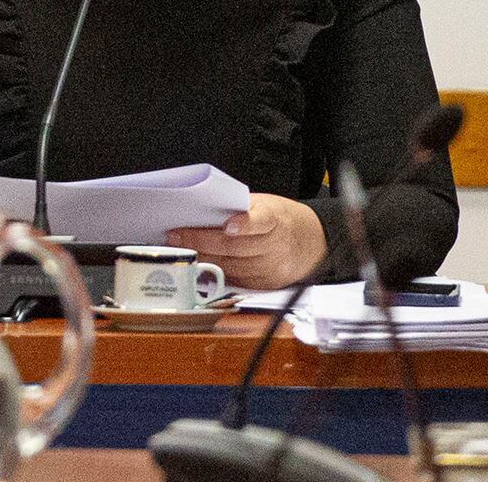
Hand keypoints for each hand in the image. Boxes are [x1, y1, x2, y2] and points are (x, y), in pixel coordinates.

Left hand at [167, 193, 326, 289]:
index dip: (244, 223)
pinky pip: (236, 279)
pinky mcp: (266, 283)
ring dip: (202, 258)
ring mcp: (271, 267)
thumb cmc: (281, 219)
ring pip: (231, 265)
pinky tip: (198, 263)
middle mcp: (275, 245)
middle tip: (176, 236)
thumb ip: (239, 208)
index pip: (260, 221)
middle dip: (201, 241)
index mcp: (275, 219)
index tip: (228, 225)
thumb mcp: (266, 204)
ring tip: (180, 249)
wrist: (312, 243)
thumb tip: (203, 209)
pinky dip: (215, 271)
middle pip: (235, 246)